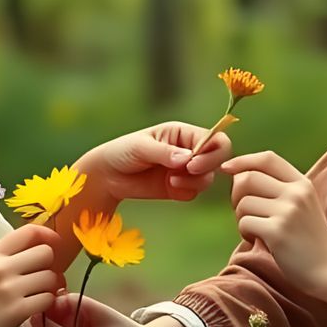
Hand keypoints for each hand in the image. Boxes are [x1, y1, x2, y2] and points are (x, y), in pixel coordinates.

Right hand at [0, 224, 61, 326]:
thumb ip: (4, 258)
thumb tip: (37, 251)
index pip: (30, 231)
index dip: (49, 236)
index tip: (53, 246)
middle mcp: (0, 266)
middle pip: (46, 253)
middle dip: (50, 265)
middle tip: (43, 277)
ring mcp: (8, 289)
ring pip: (51, 277)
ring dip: (50, 287)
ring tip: (39, 294)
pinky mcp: (15, 311)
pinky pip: (47, 299)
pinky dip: (46, 303)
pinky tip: (35, 307)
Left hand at [78, 122, 233, 202]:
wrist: (108, 176)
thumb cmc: (123, 152)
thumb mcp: (141, 147)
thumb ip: (164, 152)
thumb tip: (187, 158)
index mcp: (183, 133)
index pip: (214, 139)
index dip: (211, 152)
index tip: (192, 163)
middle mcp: (189, 150)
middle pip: (218, 158)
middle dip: (206, 167)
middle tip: (187, 171)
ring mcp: (186, 170)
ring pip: (208, 178)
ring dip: (194, 182)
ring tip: (171, 180)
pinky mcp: (181, 187)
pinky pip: (195, 192)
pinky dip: (186, 192)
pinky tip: (169, 187)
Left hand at [223, 151, 326, 308]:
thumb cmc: (309, 239)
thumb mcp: (302, 205)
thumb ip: (279, 189)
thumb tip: (239, 175)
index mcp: (302, 183)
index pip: (268, 158)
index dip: (243, 160)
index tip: (227, 168)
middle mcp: (296, 193)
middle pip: (248, 178)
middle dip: (236, 194)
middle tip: (243, 212)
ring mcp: (288, 212)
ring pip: (243, 202)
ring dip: (240, 217)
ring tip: (255, 230)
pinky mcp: (277, 232)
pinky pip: (245, 222)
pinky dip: (244, 232)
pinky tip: (257, 240)